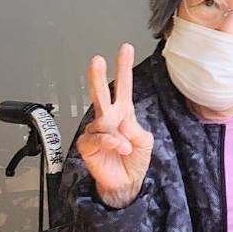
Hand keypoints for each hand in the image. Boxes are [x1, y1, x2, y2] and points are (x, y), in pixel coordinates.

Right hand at [76, 43, 153, 209]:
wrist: (125, 183)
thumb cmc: (134, 160)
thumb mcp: (145, 142)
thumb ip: (136, 130)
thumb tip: (122, 123)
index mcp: (124, 112)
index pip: (123, 86)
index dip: (123, 67)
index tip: (125, 49)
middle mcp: (108, 118)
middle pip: (101, 93)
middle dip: (97, 76)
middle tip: (96, 60)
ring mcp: (97, 130)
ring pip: (102, 121)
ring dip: (116, 135)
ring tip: (124, 147)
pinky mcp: (87, 144)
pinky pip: (95, 137)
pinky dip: (108, 142)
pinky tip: (116, 146)